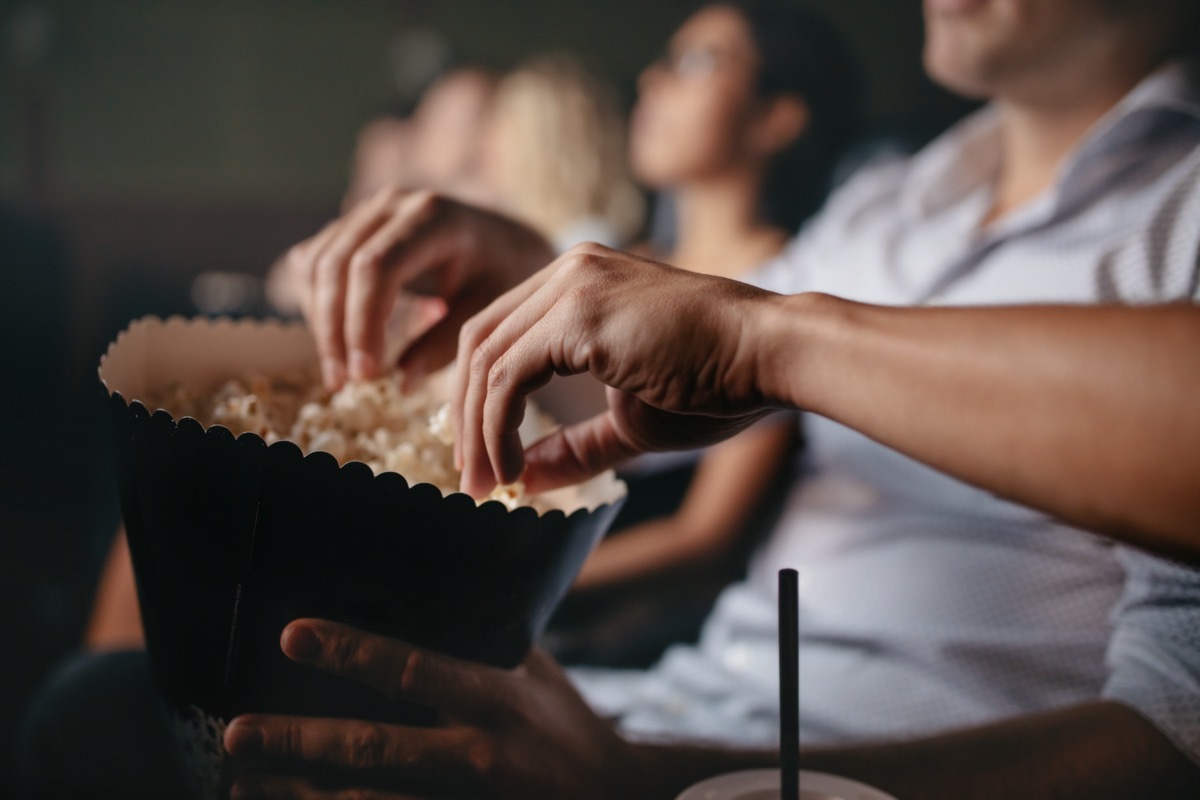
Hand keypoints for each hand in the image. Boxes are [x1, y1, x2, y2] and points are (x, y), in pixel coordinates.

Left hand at [224, 620, 640, 799]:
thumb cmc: (564, 725)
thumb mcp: (533, 672)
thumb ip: (481, 641)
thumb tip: (425, 593)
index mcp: (493, 700)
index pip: (412, 670)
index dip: (353, 651)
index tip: (292, 633)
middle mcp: (475, 755)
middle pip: (376, 750)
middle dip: (300, 742)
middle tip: (234, 733)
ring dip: (303, 795)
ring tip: (243, 784)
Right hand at [287, 187, 553, 389]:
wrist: (504, 241)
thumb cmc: (501, 275)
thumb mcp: (487, 310)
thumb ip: (446, 344)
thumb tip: (401, 383)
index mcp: (433, 217)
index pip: (376, 267)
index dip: (362, 323)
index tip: (366, 373)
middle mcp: (393, 203)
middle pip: (337, 264)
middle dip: (334, 329)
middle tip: (343, 382)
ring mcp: (367, 211)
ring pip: (316, 263)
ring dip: (320, 321)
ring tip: (341, 372)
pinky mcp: (351, 225)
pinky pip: (313, 262)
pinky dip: (316, 304)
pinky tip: (339, 341)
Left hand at [452, 243, 786, 496]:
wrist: (769, 354)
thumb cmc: (716, 383)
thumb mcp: (629, 421)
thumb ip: (572, 446)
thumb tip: (520, 480)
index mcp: (578, 283)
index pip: (500, 335)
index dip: (478, 400)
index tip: (484, 457)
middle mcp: (567, 271)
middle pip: (478, 341)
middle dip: (464, 417)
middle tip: (471, 479)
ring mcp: (571, 286)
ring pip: (485, 359)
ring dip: (476, 431)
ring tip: (486, 484)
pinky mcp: (579, 313)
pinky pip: (507, 375)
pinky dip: (496, 426)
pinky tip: (509, 467)